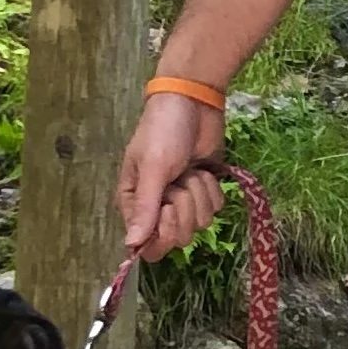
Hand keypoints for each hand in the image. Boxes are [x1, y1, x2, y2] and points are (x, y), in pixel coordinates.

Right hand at [117, 93, 225, 259]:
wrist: (193, 102)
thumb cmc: (163, 132)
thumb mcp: (152, 168)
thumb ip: (145, 208)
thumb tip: (131, 246)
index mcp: (134, 204)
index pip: (148, 245)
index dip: (162, 235)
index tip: (167, 209)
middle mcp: (158, 208)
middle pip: (178, 238)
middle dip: (184, 208)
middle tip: (179, 182)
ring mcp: (183, 200)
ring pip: (200, 224)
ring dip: (199, 194)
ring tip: (189, 170)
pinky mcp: (205, 191)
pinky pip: (216, 208)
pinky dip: (212, 188)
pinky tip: (203, 169)